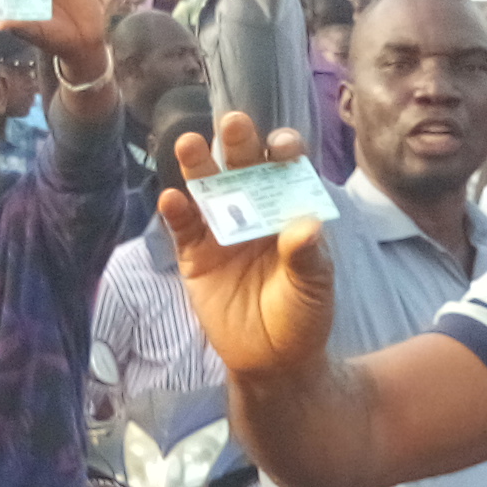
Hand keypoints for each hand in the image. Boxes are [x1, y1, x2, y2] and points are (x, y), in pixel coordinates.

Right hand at [158, 108, 337, 378]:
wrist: (272, 363)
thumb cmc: (302, 317)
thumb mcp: (313, 289)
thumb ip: (307, 257)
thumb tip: (306, 225)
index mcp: (289, 209)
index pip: (286, 169)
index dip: (283, 151)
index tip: (281, 147)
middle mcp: (254, 210)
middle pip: (244, 166)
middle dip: (239, 143)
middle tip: (234, 124)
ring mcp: (221, 230)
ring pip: (208, 189)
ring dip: (198, 165)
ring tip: (189, 144)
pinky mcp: (195, 256)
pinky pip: (184, 229)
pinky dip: (177, 212)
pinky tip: (173, 198)